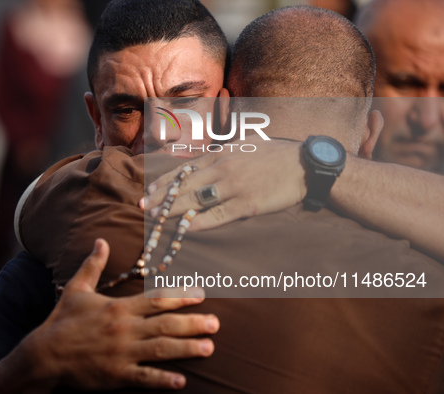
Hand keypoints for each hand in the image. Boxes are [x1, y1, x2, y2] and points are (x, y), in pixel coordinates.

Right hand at [22, 239, 218, 390]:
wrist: (43, 355)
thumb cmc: (62, 321)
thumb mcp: (77, 289)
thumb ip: (93, 265)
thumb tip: (101, 241)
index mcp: (118, 308)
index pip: (156, 299)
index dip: (180, 295)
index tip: (201, 294)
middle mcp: (124, 329)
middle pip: (165, 324)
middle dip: (193, 322)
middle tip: (216, 324)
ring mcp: (122, 353)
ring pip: (161, 349)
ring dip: (186, 348)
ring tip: (209, 348)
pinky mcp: (116, 375)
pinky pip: (144, 377)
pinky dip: (163, 380)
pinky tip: (182, 381)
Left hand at [141, 139, 306, 229]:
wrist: (304, 164)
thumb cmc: (274, 154)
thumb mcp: (244, 144)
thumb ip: (222, 153)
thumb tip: (203, 159)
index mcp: (220, 154)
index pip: (184, 169)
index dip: (164, 181)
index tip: (148, 190)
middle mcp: (222, 169)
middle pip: (184, 185)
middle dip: (160, 197)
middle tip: (142, 207)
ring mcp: (234, 187)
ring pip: (195, 201)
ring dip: (172, 211)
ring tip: (155, 219)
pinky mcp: (247, 204)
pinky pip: (216, 216)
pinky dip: (198, 223)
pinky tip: (184, 229)